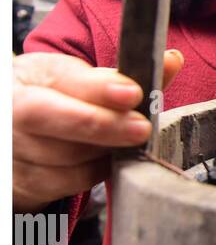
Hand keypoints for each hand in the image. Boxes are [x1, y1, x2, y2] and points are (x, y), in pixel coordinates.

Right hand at [13, 49, 184, 212]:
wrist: (13, 137)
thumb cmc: (50, 101)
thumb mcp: (73, 79)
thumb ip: (119, 76)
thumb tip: (171, 61)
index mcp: (29, 76)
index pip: (63, 79)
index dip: (99, 88)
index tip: (132, 93)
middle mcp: (14, 111)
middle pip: (60, 120)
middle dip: (106, 125)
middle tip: (142, 128)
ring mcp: (17, 150)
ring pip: (71, 157)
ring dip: (107, 151)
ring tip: (127, 140)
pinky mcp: (27, 182)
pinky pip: (72, 182)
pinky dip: (97, 171)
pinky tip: (108, 159)